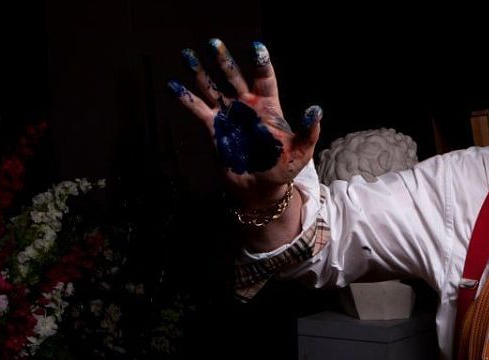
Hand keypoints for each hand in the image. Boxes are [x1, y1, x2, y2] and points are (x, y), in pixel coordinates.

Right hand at [169, 39, 320, 206]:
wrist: (262, 188)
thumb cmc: (284, 168)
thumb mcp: (301, 150)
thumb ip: (309, 130)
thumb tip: (315, 110)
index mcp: (269, 106)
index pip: (264, 79)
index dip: (260, 63)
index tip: (256, 46)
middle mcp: (247, 105)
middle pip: (233, 76)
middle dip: (224, 60)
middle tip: (213, 42)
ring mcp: (229, 115)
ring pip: (212, 87)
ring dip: (199, 72)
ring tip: (187, 54)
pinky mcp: (214, 128)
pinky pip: (198, 109)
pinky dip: (185, 98)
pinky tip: (173, 85)